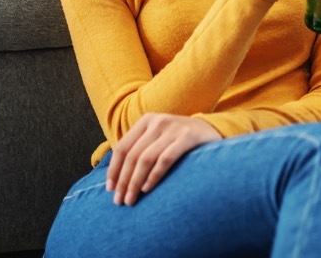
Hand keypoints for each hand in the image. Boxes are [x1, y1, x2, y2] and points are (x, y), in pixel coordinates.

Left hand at [106, 113, 220, 204]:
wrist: (210, 130)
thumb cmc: (178, 140)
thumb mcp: (158, 137)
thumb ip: (140, 148)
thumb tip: (116, 177)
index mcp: (146, 120)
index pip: (122, 147)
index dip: (114, 170)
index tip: (110, 190)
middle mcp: (158, 121)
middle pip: (132, 155)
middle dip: (123, 181)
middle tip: (120, 201)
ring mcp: (173, 128)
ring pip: (146, 159)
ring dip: (135, 182)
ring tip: (132, 199)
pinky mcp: (188, 137)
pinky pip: (165, 159)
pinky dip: (154, 176)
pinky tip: (147, 189)